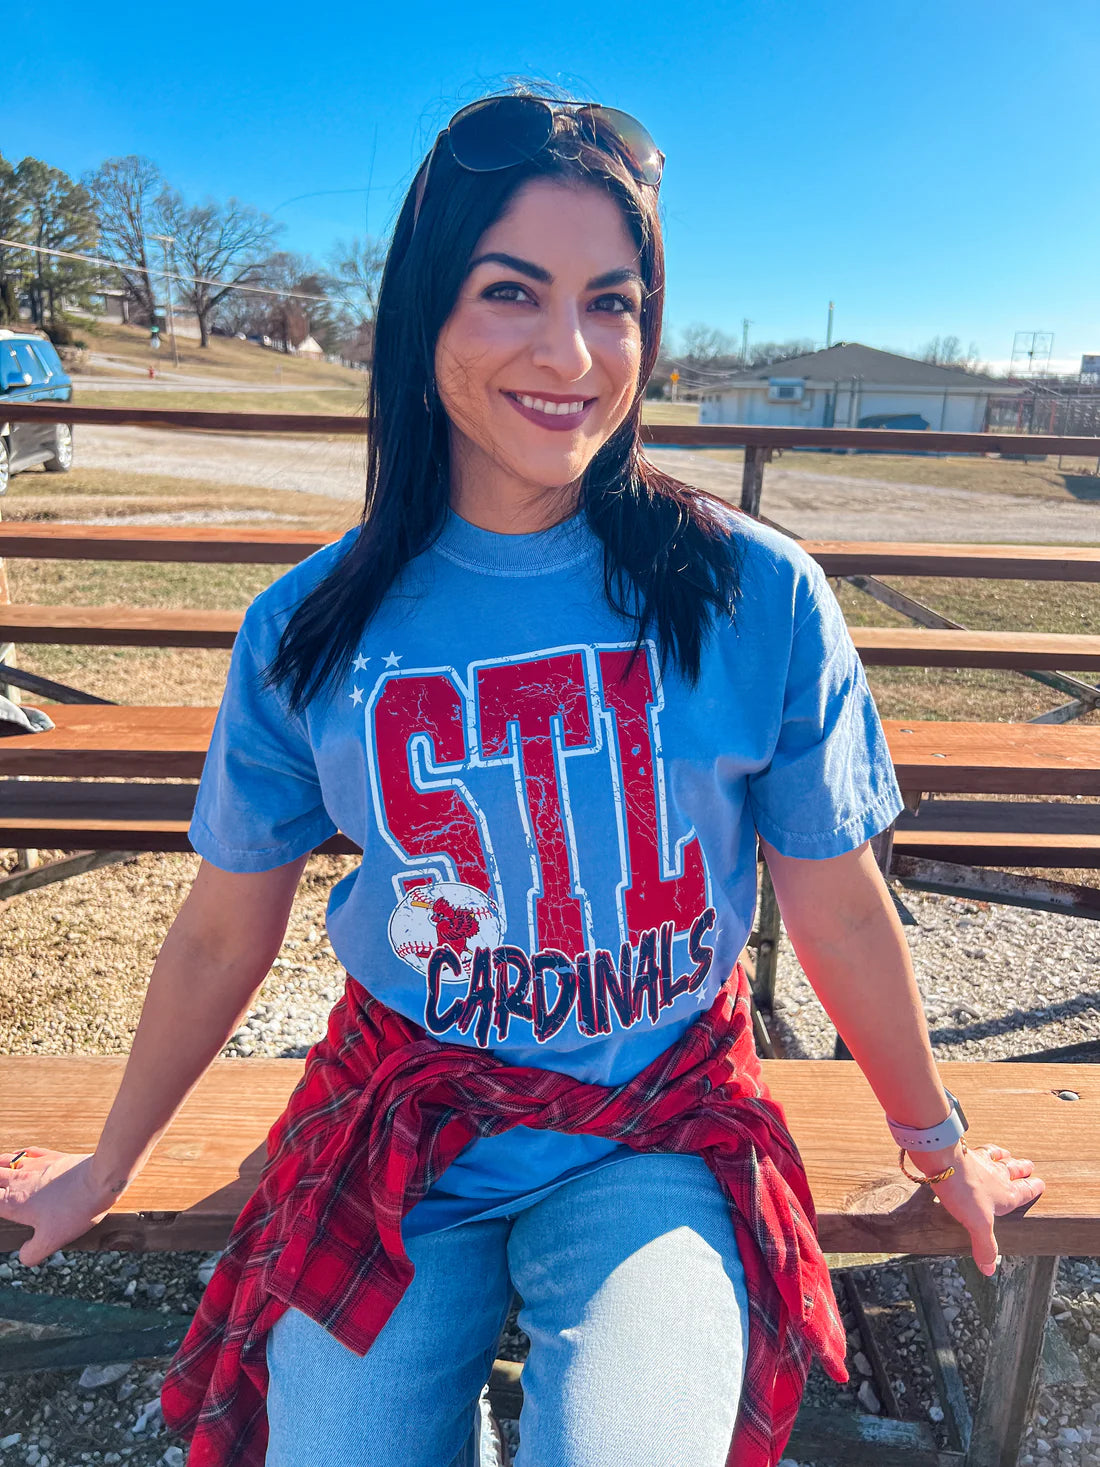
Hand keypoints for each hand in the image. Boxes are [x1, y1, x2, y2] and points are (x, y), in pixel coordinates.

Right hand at [0, 1149, 120, 1266]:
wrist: (99, 1180)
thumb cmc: (74, 1211)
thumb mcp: (50, 1241)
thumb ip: (31, 1254)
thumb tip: (23, 1256)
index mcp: (12, 1202)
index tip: (1, 1210)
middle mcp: (18, 1180)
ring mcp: (34, 1165)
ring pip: (5, 1161)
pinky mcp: (51, 1156)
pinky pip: (27, 1152)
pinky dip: (17, 1156)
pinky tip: (17, 1158)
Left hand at [918, 1142, 1044, 1275]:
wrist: (945, 1161)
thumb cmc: (965, 1192)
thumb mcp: (978, 1225)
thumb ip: (985, 1246)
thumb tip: (989, 1271)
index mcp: (1006, 1195)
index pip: (1025, 1191)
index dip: (1033, 1188)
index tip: (1041, 1184)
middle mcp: (998, 1176)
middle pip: (1014, 1171)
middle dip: (1022, 1170)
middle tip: (1030, 1165)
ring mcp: (982, 1162)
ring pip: (999, 1158)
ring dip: (1006, 1157)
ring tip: (1009, 1155)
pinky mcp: (966, 1151)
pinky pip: (978, 1149)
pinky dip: (984, 1148)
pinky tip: (979, 1147)